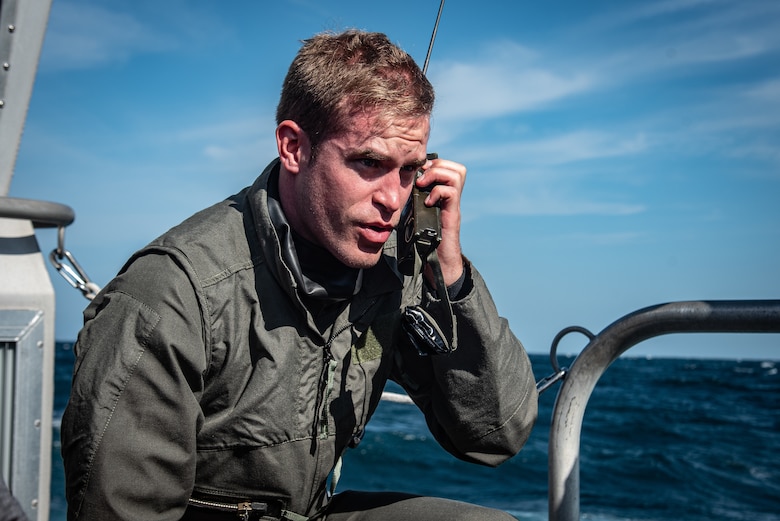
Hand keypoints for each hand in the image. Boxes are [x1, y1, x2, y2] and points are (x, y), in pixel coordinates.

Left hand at [416, 157, 465, 286]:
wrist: (438, 262)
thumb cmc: (423, 242)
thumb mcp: (414, 216)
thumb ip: (411, 203)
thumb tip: (392, 193)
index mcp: (440, 196)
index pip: (445, 168)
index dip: (431, 165)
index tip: (416, 173)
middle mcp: (449, 198)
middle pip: (455, 168)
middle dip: (436, 166)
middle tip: (421, 179)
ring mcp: (452, 205)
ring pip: (457, 174)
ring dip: (437, 175)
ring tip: (424, 186)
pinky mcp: (452, 214)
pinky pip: (451, 192)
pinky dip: (438, 192)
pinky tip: (427, 203)